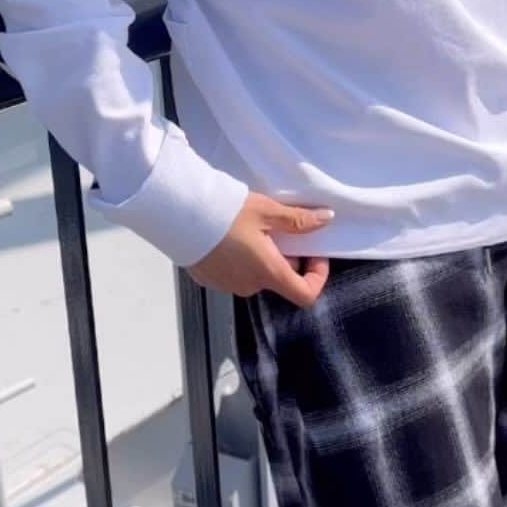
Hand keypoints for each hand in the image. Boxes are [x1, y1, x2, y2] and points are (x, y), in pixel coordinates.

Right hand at [187, 193, 333, 306]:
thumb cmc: (225, 212)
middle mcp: (249, 286)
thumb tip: (326, 219)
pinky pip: (235, 273)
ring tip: (254, 228)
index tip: (314, 253)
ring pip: (257, 276)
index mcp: (268, 273)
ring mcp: (227, 285)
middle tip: (281, 228)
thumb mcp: (267, 211)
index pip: (305, 295)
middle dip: (287, 257)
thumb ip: (298, 220)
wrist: (179, 214)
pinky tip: (232, 235)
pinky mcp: (210, 279)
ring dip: (263, 257)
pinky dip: (242, 259)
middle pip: (280, 280)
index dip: (317, 277)